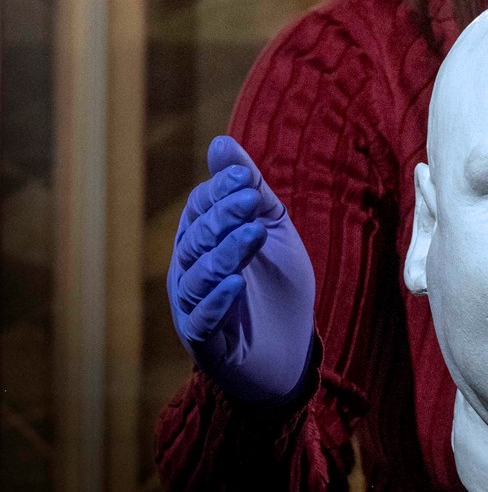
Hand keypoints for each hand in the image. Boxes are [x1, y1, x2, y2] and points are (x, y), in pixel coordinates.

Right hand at [167, 135, 316, 403]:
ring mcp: (192, 307)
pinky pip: (201, 319)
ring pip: (198, 275)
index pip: (201, 207)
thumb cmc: (278, 285)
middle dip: (223, 217)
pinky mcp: (204, 343)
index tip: (246, 179)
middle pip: (196, 237)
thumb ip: (250, 188)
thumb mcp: (273, 228)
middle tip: (251, 201)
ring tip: (252, 235)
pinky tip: (235, 283)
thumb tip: (220, 142)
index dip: (221, 190)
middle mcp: (189, 270)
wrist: (292, 349)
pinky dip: (217, 300)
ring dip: (224, 252)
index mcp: (202, 239)